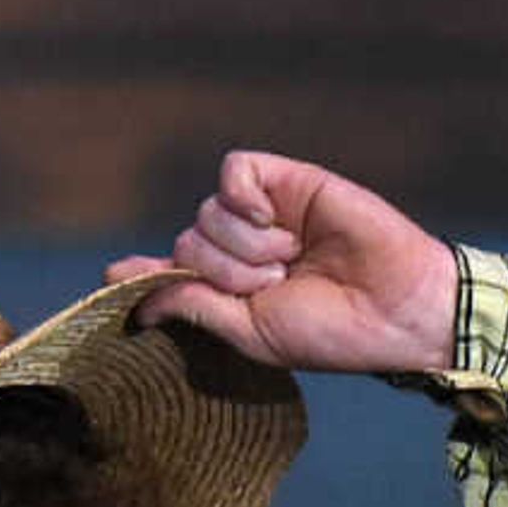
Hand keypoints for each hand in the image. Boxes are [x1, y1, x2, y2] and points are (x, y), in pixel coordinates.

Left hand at [109, 149, 458, 377]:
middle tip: (273, 286)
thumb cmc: (329, 331)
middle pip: (187, 242)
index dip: (143, 273)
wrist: (394, 308)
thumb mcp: (249, 333)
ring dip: (243, 248)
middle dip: (222, 272)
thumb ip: (194, 307)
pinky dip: (242, 200)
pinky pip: (233, 173)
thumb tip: (135, 296)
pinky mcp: (286, 181)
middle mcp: (241, 249)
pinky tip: (272, 223)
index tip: (114, 277)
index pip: (172, 271)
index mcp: (232, 290)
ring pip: (207, 215)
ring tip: (290, 261)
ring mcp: (263, 214)